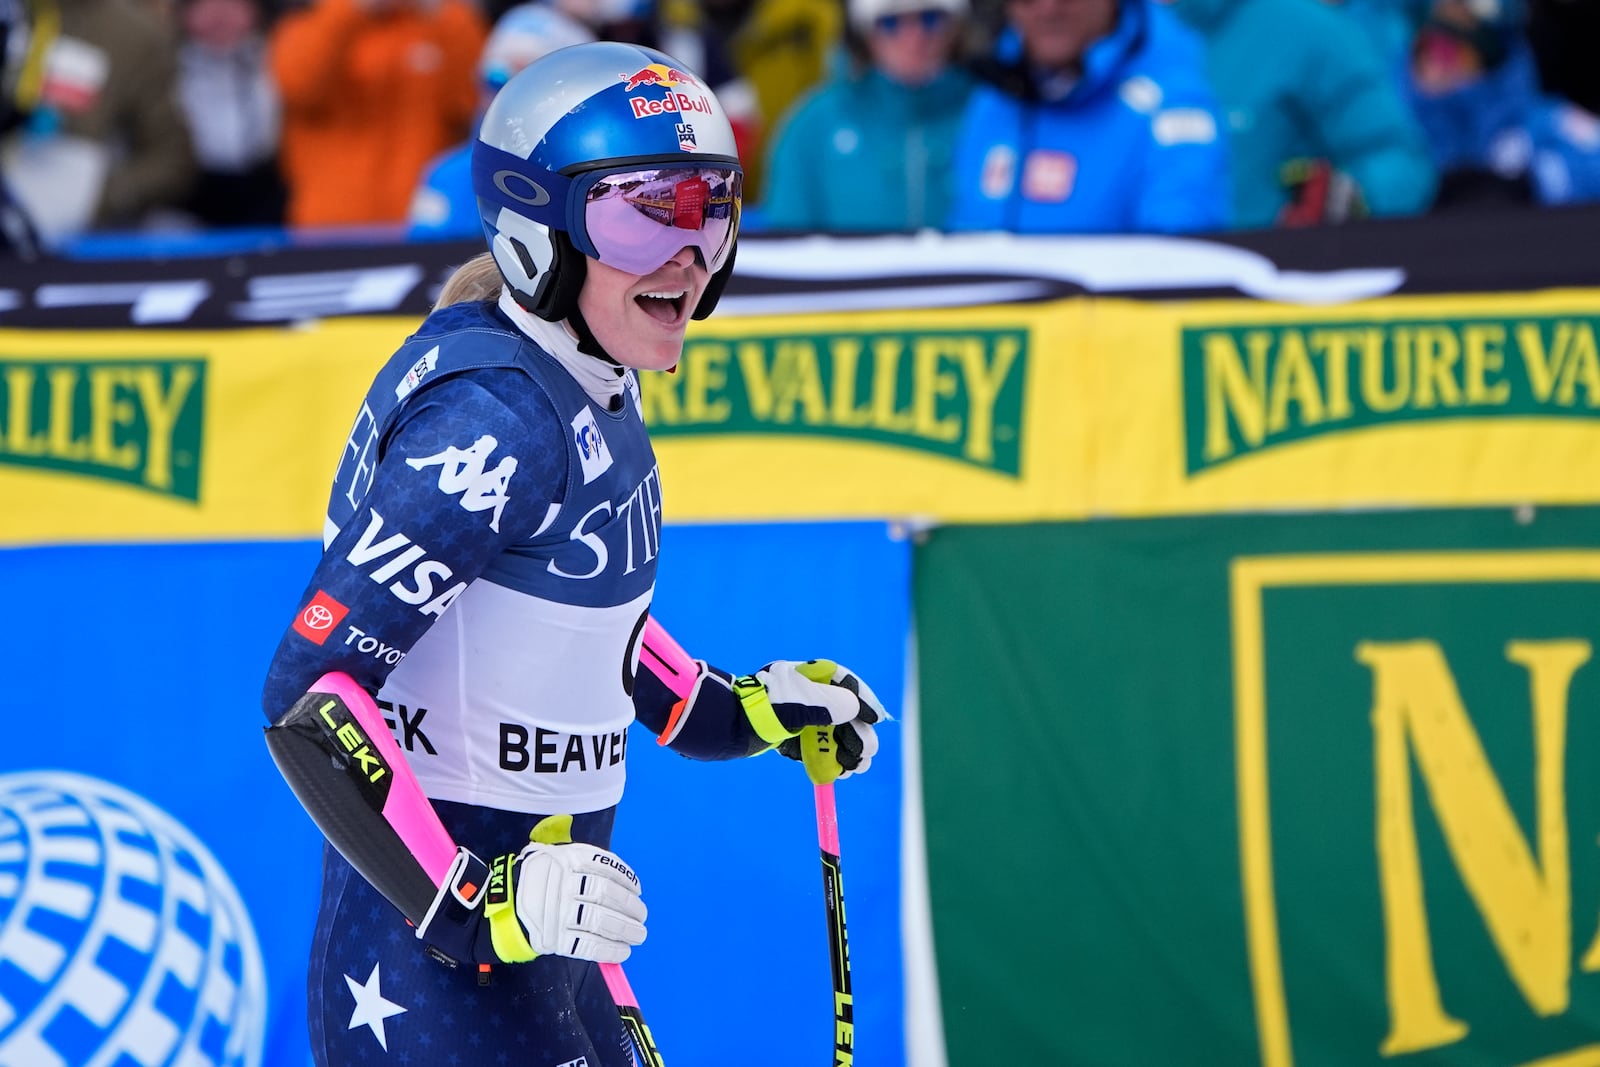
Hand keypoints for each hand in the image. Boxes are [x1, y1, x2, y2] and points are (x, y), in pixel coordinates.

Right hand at [484, 815, 646, 963]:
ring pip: (600, 921)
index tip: (638, 890)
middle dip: (630, 907)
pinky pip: (588, 945)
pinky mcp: (555, 938)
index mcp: (567, 860)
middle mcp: (564, 884)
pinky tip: (622, 951)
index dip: (626, 880)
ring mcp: (559, 912)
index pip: (605, 868)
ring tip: (638, 935)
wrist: (505, 906)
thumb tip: (624, 881)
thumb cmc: (541, 879)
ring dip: (625, 930)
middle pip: (606, 896)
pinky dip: (609, 950)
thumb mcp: (557, 856)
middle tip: (642, 916)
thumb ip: (586, 862)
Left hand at [737, 660, 886, 781]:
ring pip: (831, 732)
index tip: (876, 721)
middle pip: (843, 712)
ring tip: (855, 768)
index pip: (846, 683)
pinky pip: (816, 744)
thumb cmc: (768, 708)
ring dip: (846, 750)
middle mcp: (807, 692)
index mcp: (811, 675)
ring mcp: (799, 713)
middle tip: (867, 754)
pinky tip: (838, 772)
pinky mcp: (791, 732)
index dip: (864, 702)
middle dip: (858, 734)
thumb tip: (853, 707)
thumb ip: (830, 704)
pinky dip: (828, 758)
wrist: (733, 726)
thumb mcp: (803, 703)